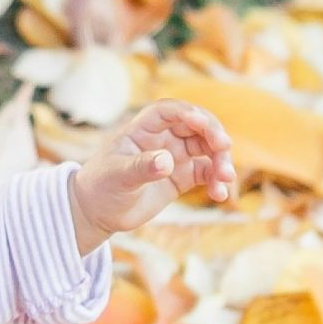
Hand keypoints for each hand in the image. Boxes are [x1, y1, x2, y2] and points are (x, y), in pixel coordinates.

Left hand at [68, 100, 236, 253]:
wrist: (98, 212)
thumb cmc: (100, 188)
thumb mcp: (117, 177)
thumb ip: (141, 168)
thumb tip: (167, 161)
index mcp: (142, 129)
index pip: (168, 111)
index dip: (186, 112)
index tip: (200, 122)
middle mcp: (161, 138)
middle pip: (195, 126)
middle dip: (212, 134)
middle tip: (224, 147)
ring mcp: (174, 156)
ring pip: (207, 149)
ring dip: (221, 160)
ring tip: (224, 179)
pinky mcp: (182, 176)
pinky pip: (207, 173)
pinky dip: (217, 181)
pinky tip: (220, 194)